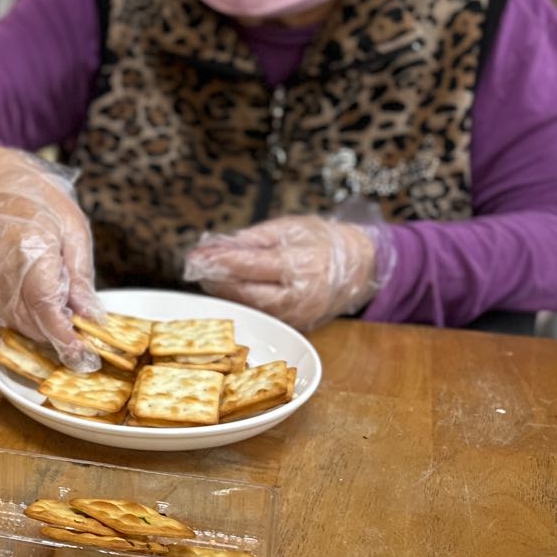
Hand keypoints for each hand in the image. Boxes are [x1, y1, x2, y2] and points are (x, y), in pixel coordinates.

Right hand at [0, 147, 103, 371]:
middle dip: (62, 336)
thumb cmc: (34, 199)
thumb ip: (80, 275)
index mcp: (31, 253)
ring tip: (70, 319)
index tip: (87, 355)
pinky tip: (46, 308)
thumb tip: (92, 315)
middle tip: (89, 337)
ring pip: (20, 325)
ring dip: (46, 330)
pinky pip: (7, 316)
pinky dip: (29, 319)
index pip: (47, 309)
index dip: (67, 337)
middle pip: (34, 324)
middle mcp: (3, 275)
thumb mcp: (72, 228)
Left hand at [181, 215, 389, 329]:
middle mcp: (300, 297)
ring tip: (206, 275)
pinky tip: (227, 290)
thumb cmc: (323, 242)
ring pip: (250, 308)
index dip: (220, 261)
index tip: (195, 255)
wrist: (361, 267)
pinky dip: (240, 302)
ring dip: (224, 293)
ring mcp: (298, 317)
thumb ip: (251, 239)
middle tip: (195, 266)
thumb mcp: (289, 228)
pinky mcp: (296, 327)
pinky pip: (261, 315)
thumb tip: (214, 247)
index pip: (251, 266)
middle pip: (246, 293)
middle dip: (216, 280)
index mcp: (302, 266)